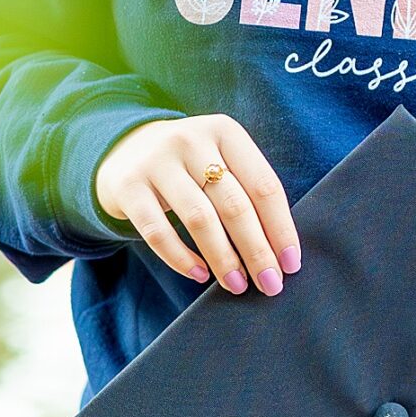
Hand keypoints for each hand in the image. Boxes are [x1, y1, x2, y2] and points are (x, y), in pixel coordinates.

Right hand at [94, 114, 300, 297]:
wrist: (124, 149)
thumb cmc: (190, 164)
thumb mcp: (220, 159)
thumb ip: (246, 191)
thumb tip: (279, 251)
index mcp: (225, 132)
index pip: (263, 185)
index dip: (281, 228)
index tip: (291, 264)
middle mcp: (191, 140)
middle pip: (234, 205)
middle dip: (256, 251)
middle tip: (270, 284)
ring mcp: (156, 162)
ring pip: (199, 219)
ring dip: (223, 259)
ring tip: (237, 284)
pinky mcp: (128, 187)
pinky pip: (158, 232)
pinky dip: (181, 259)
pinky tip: (200, 274)